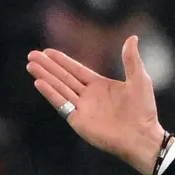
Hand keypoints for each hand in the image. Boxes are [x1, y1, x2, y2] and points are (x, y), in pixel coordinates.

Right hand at [26, 37, 164, 174]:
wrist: (142, 136)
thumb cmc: (144, 110)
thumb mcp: (139, 80)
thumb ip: (131, 60)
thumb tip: (132, 37)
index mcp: (100, 85)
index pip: (76, 70)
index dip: (62, 61)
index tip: (47, 51)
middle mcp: (88, 96)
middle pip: (64, 77)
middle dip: (48, 66)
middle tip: (32, 55)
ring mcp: (82, 108)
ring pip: (59, 88)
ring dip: (45, 76)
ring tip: (30, 65)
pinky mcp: (78, 121)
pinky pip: (62, 104)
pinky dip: (50, 93)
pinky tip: (39, 82)